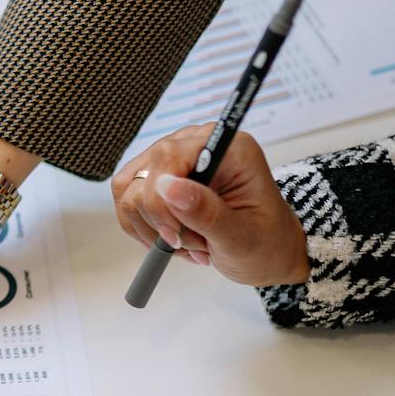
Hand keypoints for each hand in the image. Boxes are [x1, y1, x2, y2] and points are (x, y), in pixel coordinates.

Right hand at [112, 126, 308, 286]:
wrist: (266, 251)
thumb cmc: (265, 242)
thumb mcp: (242, 237)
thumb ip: (206, 212)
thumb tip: (168, 186)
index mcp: (228, 147)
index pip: (168, 157)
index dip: (161, 200)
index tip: (174, 235)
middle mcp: (198, 144)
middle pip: (144, 174)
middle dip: (161, 220)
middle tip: (191, 243)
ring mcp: (175, 159)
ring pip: (129, 190)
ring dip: (152, 227)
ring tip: (187, 242)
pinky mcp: (159, 176)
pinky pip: (127, 199)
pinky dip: (144, 227)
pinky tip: (174, 239)